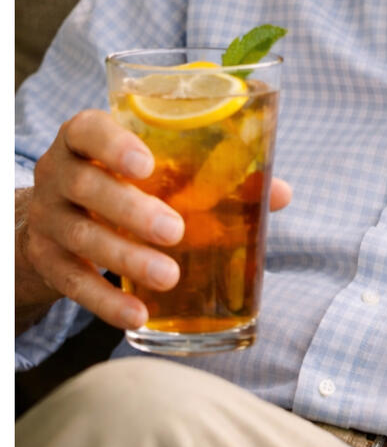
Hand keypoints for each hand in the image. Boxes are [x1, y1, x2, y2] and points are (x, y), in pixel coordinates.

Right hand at [17, 110, 291, 332]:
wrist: (59, 219)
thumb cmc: (125, 183)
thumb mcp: (154, 169)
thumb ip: (212, 175)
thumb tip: (279, 193)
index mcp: (86, 139)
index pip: (88, 130)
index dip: (114, 145)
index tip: (147, 166)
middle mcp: (58, 173)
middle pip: (87, 186)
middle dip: (131, 210)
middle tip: (175, 231)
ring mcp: (48, 218)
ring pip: (81, 236)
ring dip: (126, 259)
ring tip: (170, 276)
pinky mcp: (47, 261)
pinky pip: (73, 283)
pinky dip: (106, 302)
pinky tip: (139, 316)